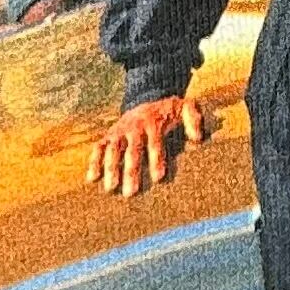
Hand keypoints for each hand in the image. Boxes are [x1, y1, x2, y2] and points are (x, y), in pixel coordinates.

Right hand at [90, 95, 209, 195]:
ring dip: (110, 169)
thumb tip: (197, 138)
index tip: (158, 178)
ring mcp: (119, 131)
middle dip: (131, 172)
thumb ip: (194, 120)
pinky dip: (94, 161)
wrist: (148, 97)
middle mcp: (134, 127)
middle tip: (130, 192)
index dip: (156, 159)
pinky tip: (91, 179)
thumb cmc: (170, 111)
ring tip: (110, 189)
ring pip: (113, 151)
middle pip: (132, 151)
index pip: (155, 143)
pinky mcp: (109, 135)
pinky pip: (98, 147)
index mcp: (153, 123)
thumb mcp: (186, 107)